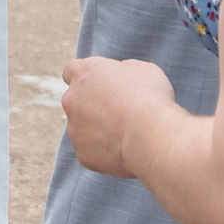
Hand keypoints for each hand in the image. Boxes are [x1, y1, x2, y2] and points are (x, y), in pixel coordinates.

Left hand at [62, 54, 179, 177]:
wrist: (151, 136)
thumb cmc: (150, 97)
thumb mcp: (142, 70)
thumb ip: (123, 70)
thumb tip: (120, 78)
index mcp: (84, 72)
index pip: (73, 71)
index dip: (89, 78)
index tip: (102, 85)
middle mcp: (71, 99)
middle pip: (77, 101)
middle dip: (93, 105)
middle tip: (120, 110)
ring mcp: (74, 129)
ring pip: (83, 128)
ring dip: (99, 128)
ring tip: (129, 131)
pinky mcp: (82, 154)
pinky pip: (92, 150)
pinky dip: (105, 149)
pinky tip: (126, 147)